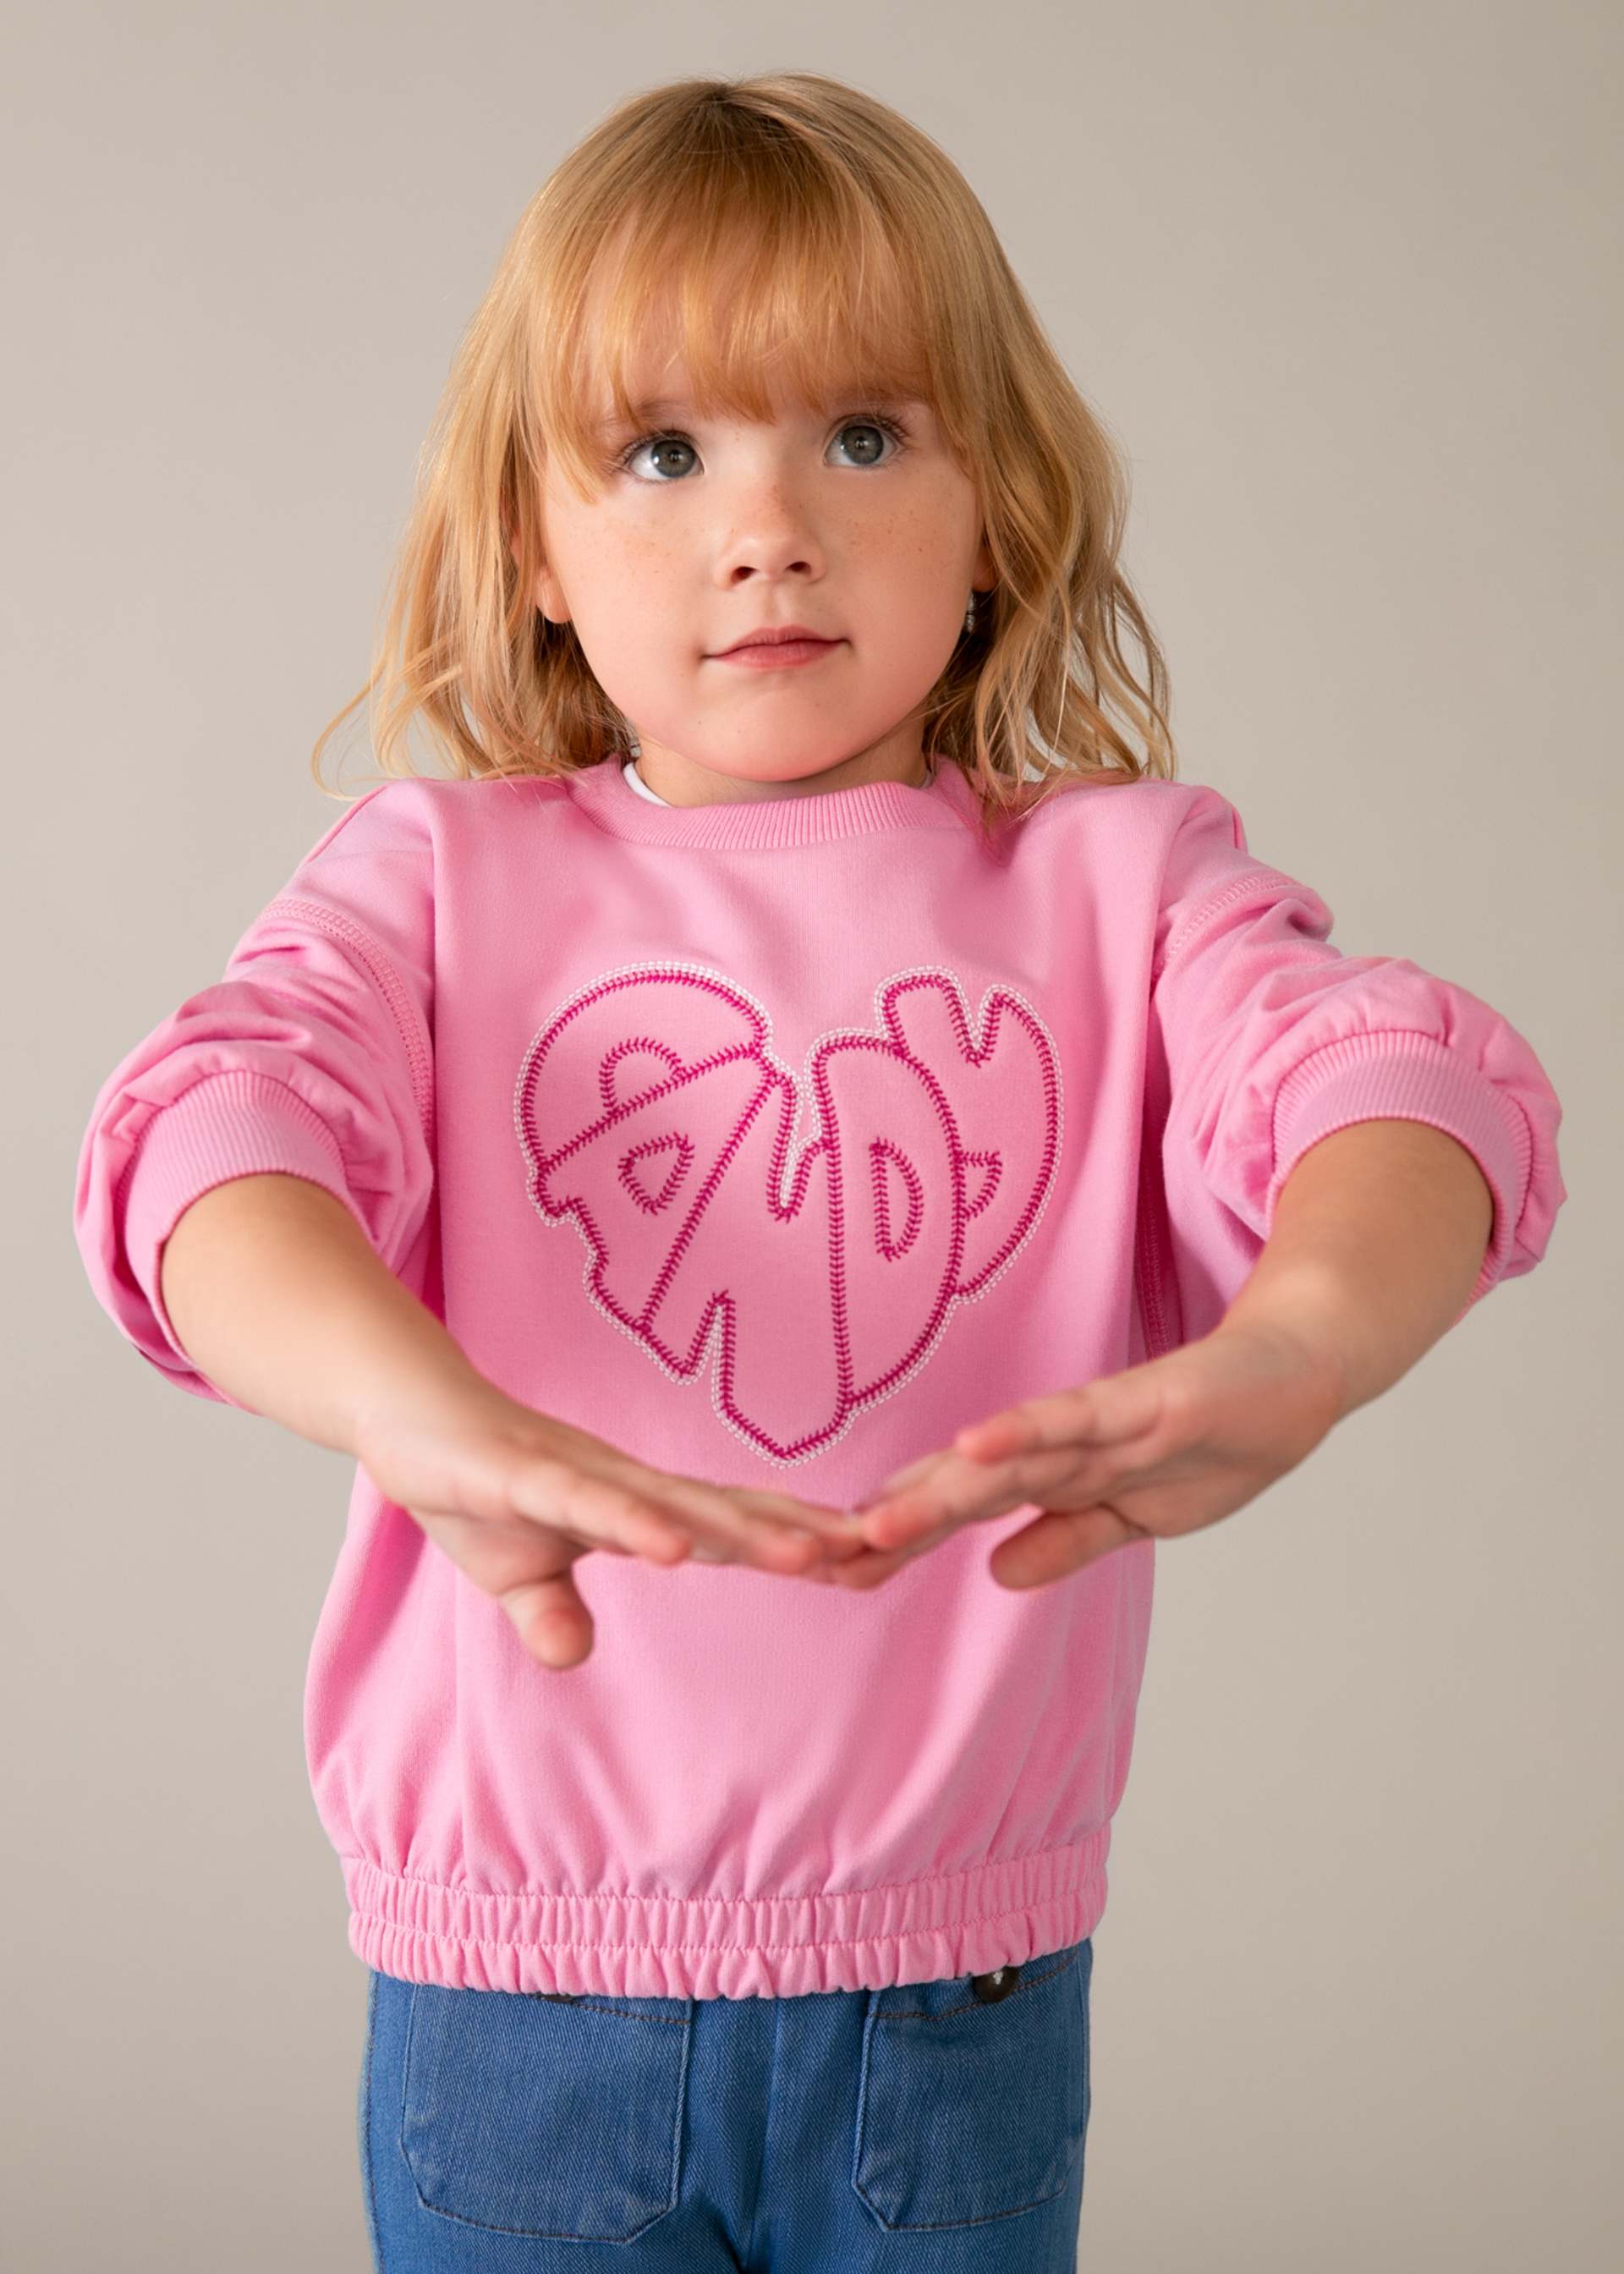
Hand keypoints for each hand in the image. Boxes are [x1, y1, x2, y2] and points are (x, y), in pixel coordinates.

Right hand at [353, 1373, 866, 1669]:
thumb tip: (576, 1655)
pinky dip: (632, 1523)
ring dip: (741, 1529)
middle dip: (801, 1532)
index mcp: (633, 1505)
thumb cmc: (470, 1490)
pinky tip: (673, 1548)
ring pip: (673, 1505)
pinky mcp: (523, 1474)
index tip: (867, 1556)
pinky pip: (587, 1503)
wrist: (404, 1417)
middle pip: (728, 1512)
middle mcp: (623, 1483)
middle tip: (879, 1549)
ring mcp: (577, 1474)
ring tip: (805, 1554)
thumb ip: (553, 1614)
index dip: (795, 1538)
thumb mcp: (512, 1577)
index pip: (730, 1525)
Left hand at [827, 1324, 1347, 1592]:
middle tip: (812, 1561)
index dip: (898, 1541)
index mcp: (1055, 1476)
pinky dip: (1027, 1434)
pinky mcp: (1146, 1402)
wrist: (1301, 1371)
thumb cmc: (1217, 1438)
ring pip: (1007, 1465)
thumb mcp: (1138, 1516)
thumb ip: (1067, 1539)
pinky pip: (1078, 1421)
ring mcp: (1100, 1424)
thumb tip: (994, 1573)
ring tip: (873, 1526)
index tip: (825, 1573)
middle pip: (961, 1492)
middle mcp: (1060, 1447)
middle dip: (894, 1528)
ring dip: (939, 1494)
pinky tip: (974, 1447)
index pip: (959, 1513)